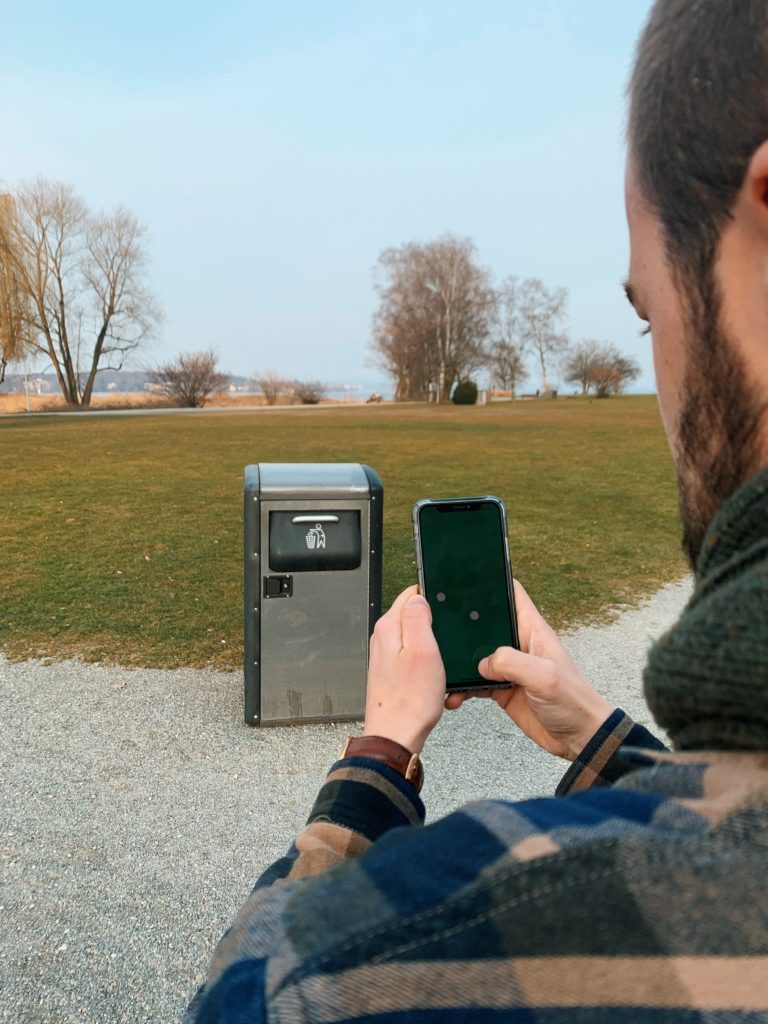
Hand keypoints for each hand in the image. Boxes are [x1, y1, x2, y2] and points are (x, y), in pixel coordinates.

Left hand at [363, 586, 446, 753]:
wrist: (395, 738)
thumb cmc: (410, 701)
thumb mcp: (423, 651)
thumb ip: (418, 618)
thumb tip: (418, 598)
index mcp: (389, 627)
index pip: (412, 595)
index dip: (433, 603)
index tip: (444, 621)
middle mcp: (383, 639)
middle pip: (416, 617)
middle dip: (435, 630)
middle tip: (444, 651)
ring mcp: (387, 656)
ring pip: (419, 640)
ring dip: (434, 652)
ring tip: (439, 672)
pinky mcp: (393, 672)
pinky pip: (417, 660)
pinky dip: (429, 668)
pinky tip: (433, 683)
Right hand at [445, 579, 611, 760]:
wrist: (580, 738)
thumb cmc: (574, 702)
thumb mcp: (544, 676)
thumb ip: (512, 662)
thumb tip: (483, 662)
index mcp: (533, 630)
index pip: (512, 595)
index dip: (492, 583)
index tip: (467, 578)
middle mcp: (519, 644)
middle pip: (486, 623)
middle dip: (464, 623)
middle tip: (439, 624)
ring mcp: (510, 667)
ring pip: (476, 654)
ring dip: (459, 660)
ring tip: (442, 666)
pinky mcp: (502, 688)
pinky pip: (475, 682)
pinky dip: (462, 687)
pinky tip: (453, 694)